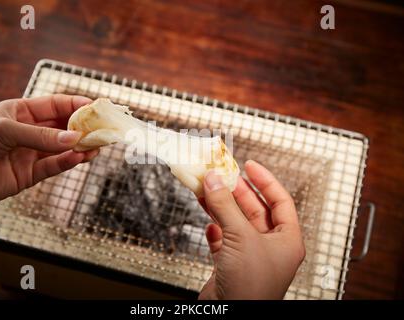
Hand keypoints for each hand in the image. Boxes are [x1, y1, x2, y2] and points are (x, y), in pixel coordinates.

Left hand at [0, 94, 97, 209]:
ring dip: (80, 148)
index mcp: (21, 112)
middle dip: (84, 128)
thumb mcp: (4, 131)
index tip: (97, 108)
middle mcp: (29, 132)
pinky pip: (53, 167)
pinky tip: (79, 159)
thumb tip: (73, 138)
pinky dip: (67, 163)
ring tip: (97, 147)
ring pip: (62, 149)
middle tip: (104, 130)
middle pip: (64, 127)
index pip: (56, 105)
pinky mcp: (28, 175)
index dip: (77, 105)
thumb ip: (41, 136)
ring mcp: (30, 154)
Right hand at [198, 160, 304, 299]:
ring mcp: (250, 256)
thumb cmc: (251, 287)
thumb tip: (215, 181)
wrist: (229, 316)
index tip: (250, 165)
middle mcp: (270, 247)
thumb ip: (226, 206)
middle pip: (255, 209)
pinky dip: (215, 230)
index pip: (280, 200)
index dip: (265, 180)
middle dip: (237, 192)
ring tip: (207, 189)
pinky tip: (209, 224)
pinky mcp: (231, 265)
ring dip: (221, 207)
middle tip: (222, 176)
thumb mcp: (241, 237)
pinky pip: (223, 240)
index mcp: (287, 239)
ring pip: (236, 223)